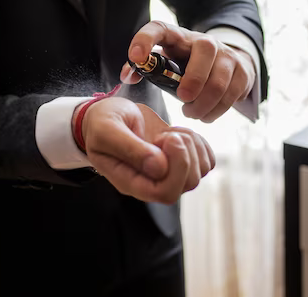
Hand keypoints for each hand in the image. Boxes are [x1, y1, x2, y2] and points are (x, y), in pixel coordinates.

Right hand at [75, 97, 215, 203]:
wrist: (108, 115)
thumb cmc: (101, 123)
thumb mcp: (108, 130)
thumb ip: (130, 148)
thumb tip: (159, 168)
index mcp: (132, 182)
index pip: (165, 193)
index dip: (176, 168)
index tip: (166, 138)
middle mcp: (152, 182)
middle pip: (188, 183)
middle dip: (185, 153)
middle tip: (167, 134)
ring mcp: (168, 173)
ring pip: (200, 171)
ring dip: (192, 145)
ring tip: (170, 132)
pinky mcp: (180, 160)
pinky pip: (206, 160)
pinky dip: (199, 143)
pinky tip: (178, 132)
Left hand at [121, 21, 255, 122]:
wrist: (225, 60)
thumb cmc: (186, 64)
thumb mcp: (165, 62)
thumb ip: (144, 68)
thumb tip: (128, 76)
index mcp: (177, 36)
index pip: (159, 28)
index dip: (145, 40)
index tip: (136, 58)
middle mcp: (204, 41)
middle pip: (204, 52)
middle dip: (192, 82)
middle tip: (182, 102)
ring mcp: (227, 55)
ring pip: (219, 81)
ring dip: (203, 104)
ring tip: (191, 112)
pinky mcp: (242, 71)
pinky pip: (231, 95)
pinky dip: (216, 111)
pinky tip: (205, 115)